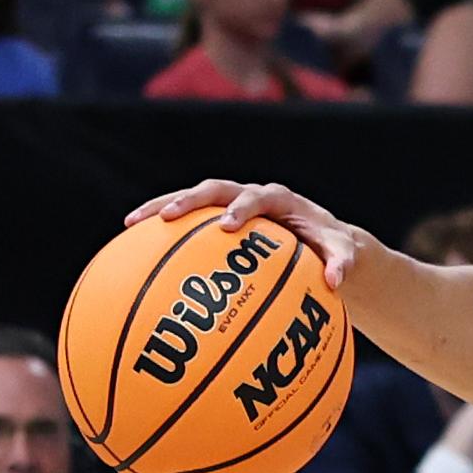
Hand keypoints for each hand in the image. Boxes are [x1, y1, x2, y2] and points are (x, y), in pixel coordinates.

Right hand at [125, 179, 369, 287]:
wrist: (321, 238)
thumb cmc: (330, 246)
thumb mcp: (341, 252)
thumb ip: (342, 263)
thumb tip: (336, 282)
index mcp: (279, 199)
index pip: (257, 196)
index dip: (241, 208)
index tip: (227, 225)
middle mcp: (250, 195)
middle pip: (214, 189)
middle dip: (190, 200)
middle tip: (168, 217)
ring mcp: (230, 203)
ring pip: (191, 199)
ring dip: (162, 208)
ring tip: (131, 224)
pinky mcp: (217, 216)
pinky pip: (187, 220)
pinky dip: (162, 229)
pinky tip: (134, 248)